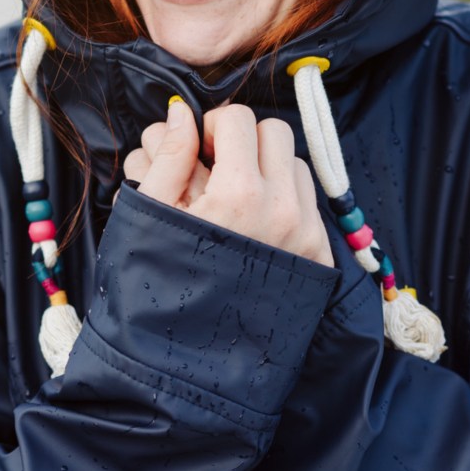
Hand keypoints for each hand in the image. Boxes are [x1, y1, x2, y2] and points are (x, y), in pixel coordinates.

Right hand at [124, 101, 333, 266]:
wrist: (191, 358)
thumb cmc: (160, 283)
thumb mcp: (151, 214)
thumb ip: (170, 154)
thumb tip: (182, 113)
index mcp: (238, 196)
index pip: (238, 119)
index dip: (211, 126)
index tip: (197, 149)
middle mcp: (282, 210)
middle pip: (274, 131)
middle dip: (243, 139)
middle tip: (216, 166)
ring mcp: (306, 233)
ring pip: (295, 163)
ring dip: (267, 167)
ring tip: (235, 196)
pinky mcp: (317, 254)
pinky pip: (309, 200)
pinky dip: (284, 197)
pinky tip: (255, 222)